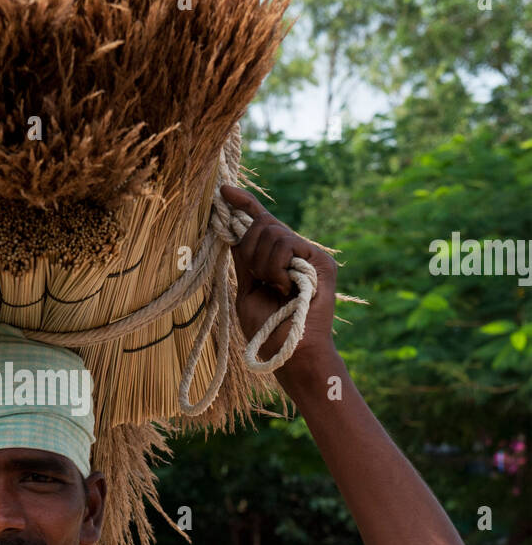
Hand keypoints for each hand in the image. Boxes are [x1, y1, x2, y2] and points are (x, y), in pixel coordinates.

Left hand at [220, 183, 337, 383]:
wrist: (289, 352)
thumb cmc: (267, 330)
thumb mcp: (247, 290)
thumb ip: (244, 261)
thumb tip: (234, 231)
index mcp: (275, 258)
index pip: (260, 222)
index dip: (243, 204)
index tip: (224, 191)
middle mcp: (293, 252)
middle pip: (261, 224)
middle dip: (250, 249)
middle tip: (259, 279)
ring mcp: (308, 255)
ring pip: (272, 232)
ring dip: (264, 263)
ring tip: (275, 288)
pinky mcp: (320, 262)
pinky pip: (287, 243)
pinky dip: (276, 266)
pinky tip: (283, 287)